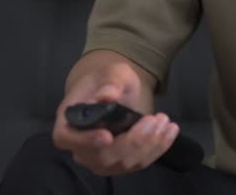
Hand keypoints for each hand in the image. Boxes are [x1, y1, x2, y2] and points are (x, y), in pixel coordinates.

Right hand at [51, 61, 179, 176]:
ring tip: (164, 121)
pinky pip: (138, 163)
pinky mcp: (121, 163)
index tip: (107, 136)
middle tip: (153, 120)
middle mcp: (81, 146)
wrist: (117, 91)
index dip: (85, 140)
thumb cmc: (107, 81)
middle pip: (101, 156)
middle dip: (131, 141)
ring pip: (123, 163)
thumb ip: (110, 82)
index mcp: (68, 122)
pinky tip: (169, 131)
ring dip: (148, 145)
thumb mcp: (111, 72)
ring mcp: (100, 159)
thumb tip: (107, 95)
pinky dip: (157, 148)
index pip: (66, 138)